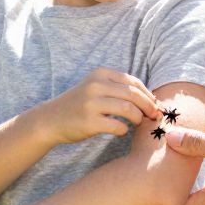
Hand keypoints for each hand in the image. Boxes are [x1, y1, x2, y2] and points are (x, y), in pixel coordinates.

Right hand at [40, 68, 159, 143]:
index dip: (148, 94)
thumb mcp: (95, 87)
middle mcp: (95, 85)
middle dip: (148, 107)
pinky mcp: (89, 122)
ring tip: (136, 123)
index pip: (133, 81)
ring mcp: (91, 104)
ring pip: (128, 110)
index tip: (154, 105)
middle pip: (133, 95)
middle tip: (153, 117)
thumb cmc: (79, 105)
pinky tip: (120, 131)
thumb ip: (118, 88)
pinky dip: (124, 130)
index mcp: (100, 74)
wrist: (51, 119)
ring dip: (138, 118)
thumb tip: (151, 99)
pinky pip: (118, 126)